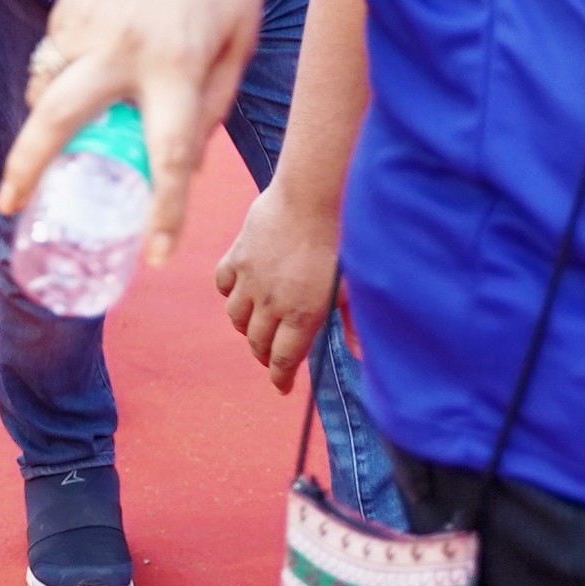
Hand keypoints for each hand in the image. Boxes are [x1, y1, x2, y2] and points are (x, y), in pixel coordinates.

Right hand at [0, 0, 268, 265]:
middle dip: (27, 168)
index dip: (163, 214)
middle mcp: (120, 47)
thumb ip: (209, 105)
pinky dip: (60, 79)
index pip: (168, 157)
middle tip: (9, 206)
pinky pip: (53, 57)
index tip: (156, 256)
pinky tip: (83, 77)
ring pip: (46, 87)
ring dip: (45, 122)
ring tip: (53, 144)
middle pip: (57, 120)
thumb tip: (180, 161)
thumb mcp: (240, 45)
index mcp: (175, 65)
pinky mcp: (68, 3)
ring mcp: (84, 22)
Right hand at [215, 186, 340, 392]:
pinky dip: (229, 294)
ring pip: (236, 318)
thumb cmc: (340, 241)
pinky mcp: (236, 256)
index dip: (280, 378)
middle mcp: (271, 303)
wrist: (311, 197)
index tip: (281, 387)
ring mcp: (249, 279)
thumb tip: (361, 353)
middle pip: (257, 343)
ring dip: (246, 328)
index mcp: (302, 315)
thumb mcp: (353, 287)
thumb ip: (355, 322)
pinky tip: (242, 291)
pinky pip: (223, 285)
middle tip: (273, 358)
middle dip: (265, 356)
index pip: (282, 360)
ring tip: (258, 326)